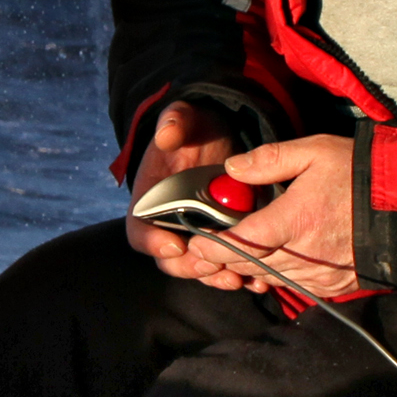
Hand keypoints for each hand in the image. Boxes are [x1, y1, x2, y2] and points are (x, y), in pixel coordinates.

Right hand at [126, 101, 245, 285]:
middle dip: (190, 267)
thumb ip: (174, 122)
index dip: (152, 242)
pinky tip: (257, 278)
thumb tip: (166, 136)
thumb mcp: (186, 118)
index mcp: (150, 201)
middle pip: (170, 260)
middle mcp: (169, 225)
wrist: (221, 137)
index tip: (174, 244)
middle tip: (212, 264)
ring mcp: (196, 235)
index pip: (139, 231)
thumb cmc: (196, 130)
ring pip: (199, 268)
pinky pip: (226, 265)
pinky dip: (240, 274)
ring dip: (215, 276)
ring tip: (237, 277)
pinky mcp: (223, 240)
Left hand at [206, 135, 361, 299]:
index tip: (195, 243)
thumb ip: (269, 159)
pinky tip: (270, 260)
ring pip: (269, 278)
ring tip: (232, 254)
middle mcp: (305, 255)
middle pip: (249, 265)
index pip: (241, 243)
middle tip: (204, 249)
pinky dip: (276, 275)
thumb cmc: (361, 175)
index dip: (213, 246)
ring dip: (248, 268)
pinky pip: (293, 285)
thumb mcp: (315, 151)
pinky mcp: (332, 286)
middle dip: (223, 259)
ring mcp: (320, 275)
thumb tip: (232, 168)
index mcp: (296, 221)